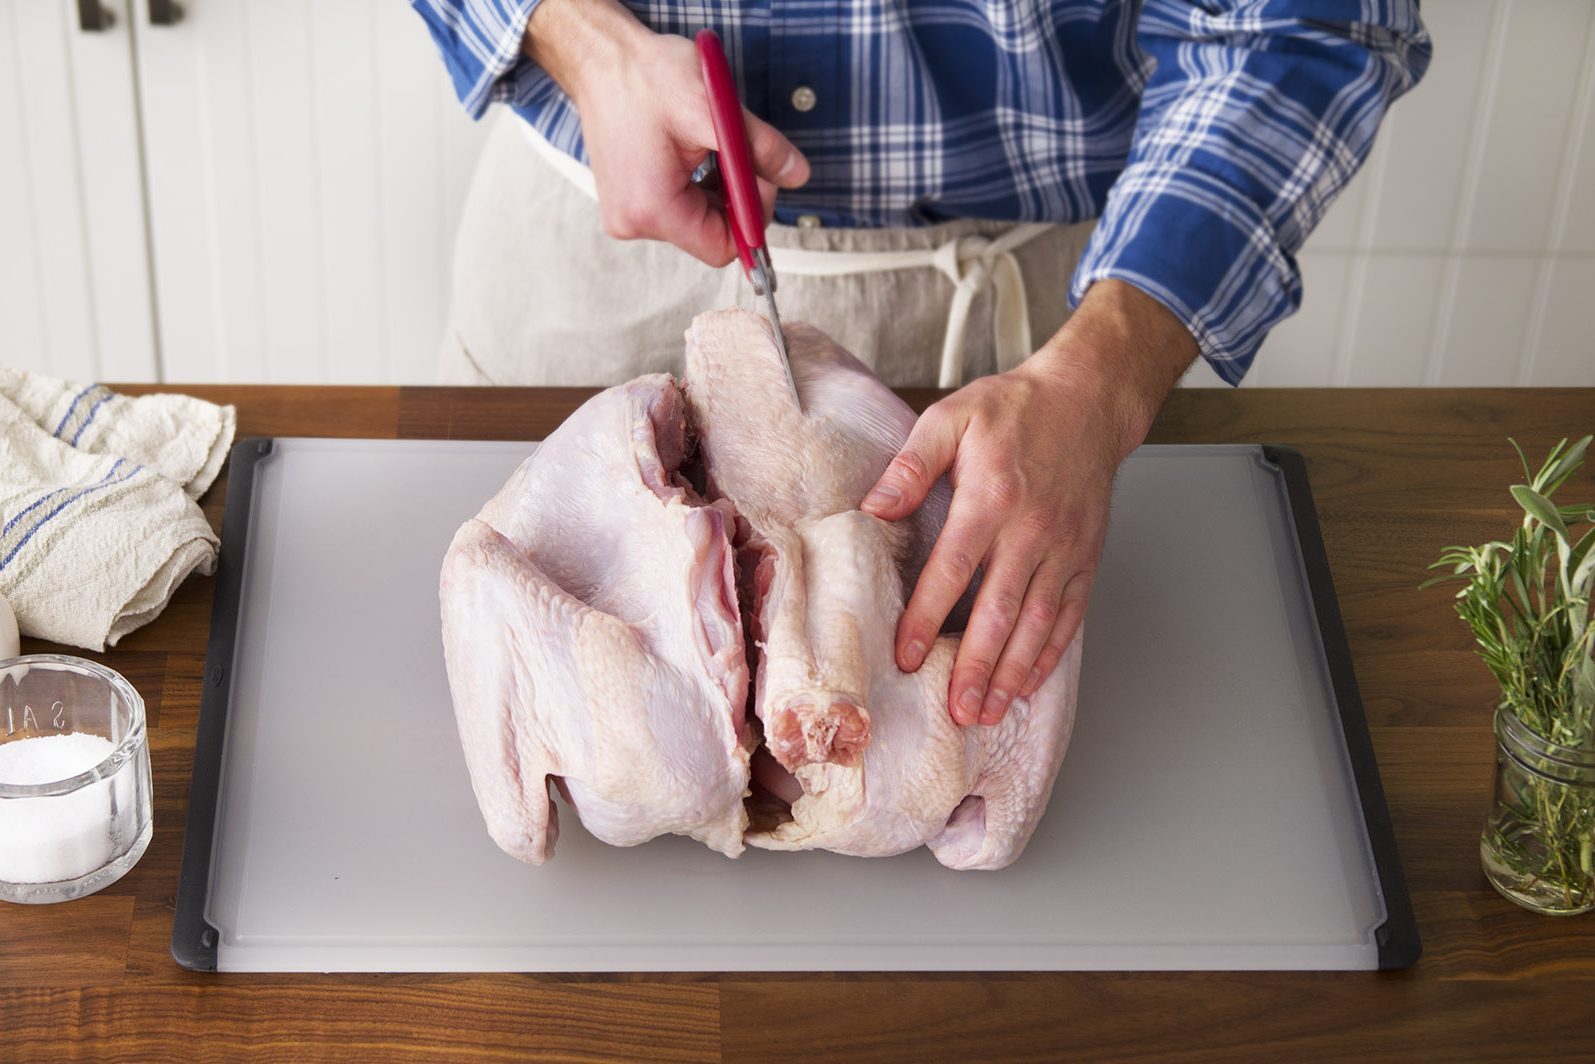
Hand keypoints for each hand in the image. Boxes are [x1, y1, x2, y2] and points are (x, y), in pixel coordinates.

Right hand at [523, 0, 809, 264]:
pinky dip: (697, 182)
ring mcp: (627, 213)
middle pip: (710, 233)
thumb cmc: (645, 78)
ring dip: (717, 187)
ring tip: (710, 144)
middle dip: (735, 197)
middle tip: (740, 152)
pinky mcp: (628, 200)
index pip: (722, 248)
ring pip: (696, 218)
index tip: (759, 178)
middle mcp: (633, 221)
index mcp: (652, 209)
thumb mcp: (714, 111)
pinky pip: (678, 206)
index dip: (751, 216)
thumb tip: (797, 175)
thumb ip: (761, 149)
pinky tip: (694, 151)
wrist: (603, 60)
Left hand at [861, 280, 1198, 725]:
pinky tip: (1028, 683)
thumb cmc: (1016, 409)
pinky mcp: (1085, 558)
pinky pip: (1070, 615)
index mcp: (992, 497)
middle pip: (1000, 610)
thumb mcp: (952, 417)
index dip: (928, 616)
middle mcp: (1031, 530)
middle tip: (955, 709)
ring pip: (1038, 623)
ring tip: (986, 710)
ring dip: (1012, 672)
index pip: (954, 568)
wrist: (1089, 399)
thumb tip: (875, 506)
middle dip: (976, 665)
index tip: (906, 654)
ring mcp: (1063, 548)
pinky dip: (1051, 654)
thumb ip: (912, 463)